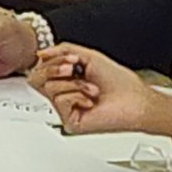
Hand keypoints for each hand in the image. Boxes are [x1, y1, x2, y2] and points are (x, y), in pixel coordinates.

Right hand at [35, 44, 171, 138]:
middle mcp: (64, 94)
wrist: (136, 101)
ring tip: (91, 88)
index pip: (41, 68)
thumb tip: (40, 54)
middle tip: (73, 68)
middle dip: (54, 68)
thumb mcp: (89, 57)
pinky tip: (90, 100)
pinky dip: (77, 95)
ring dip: (73, 83)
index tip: (71, 59)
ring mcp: (66, 108)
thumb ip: (63, 51)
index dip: (51, 60)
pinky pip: (60, 101)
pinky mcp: (69, 121)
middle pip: (36, 79)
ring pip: (48, 88)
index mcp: (67, 79)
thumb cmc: (121, 83)